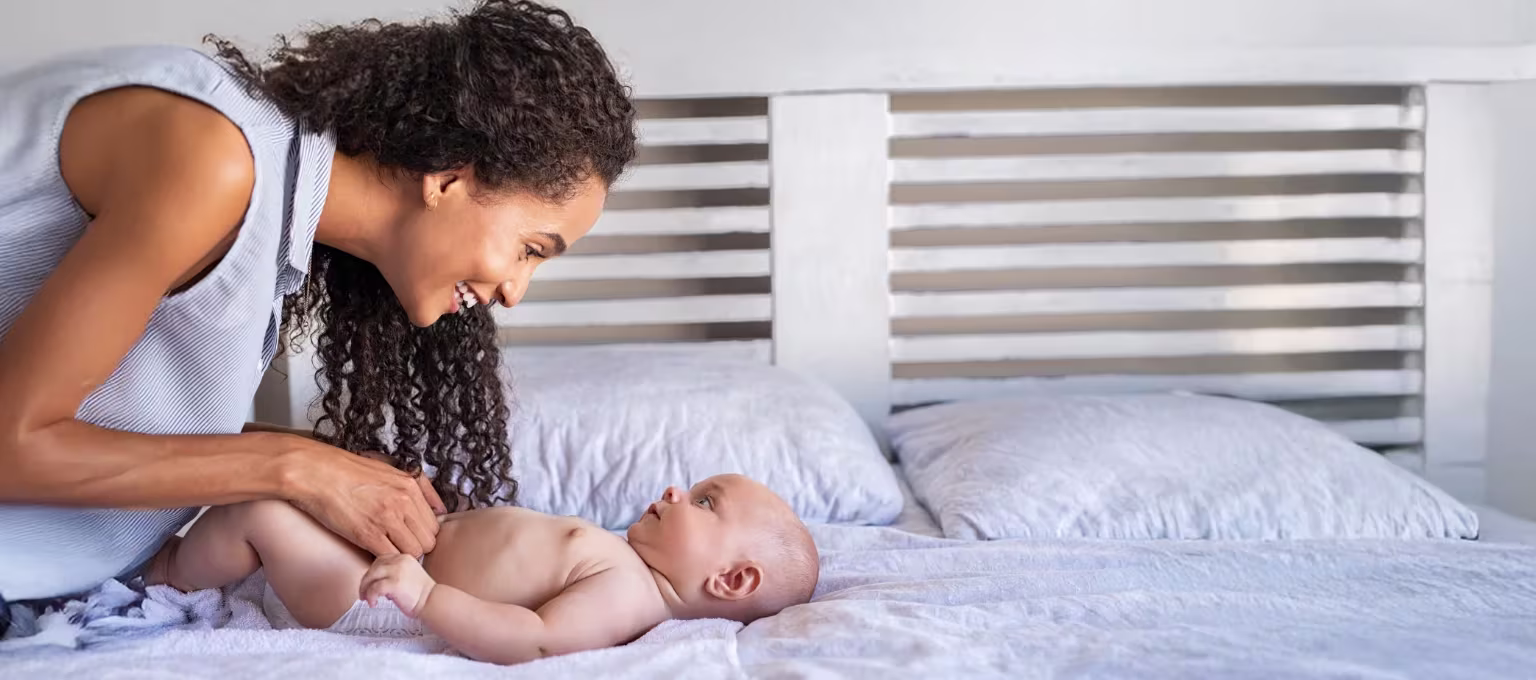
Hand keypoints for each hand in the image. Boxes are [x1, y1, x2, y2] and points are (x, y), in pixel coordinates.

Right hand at [284, 439, 446, 557]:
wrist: (315, 472)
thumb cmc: (347, 471)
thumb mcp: (389, 469)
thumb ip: (418, 486)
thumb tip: (440, 508)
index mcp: (410, 486)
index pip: (435, 524)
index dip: (422, 533)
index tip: (410, 535)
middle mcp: (403, 502)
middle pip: (428, 541)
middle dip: (415, 547)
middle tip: (398, 544)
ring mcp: (386, 518)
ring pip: (413, 553)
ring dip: (401, 555)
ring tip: (385, 548)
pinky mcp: (367, 534)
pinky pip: (390, 557)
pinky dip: (384, 559)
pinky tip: (373, 552)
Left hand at [360, 554, 436, 617]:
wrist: (432, 602)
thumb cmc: (421, 593)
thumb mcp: (408, 575)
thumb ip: (394, 573)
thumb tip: (377, 582)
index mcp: (404, 557)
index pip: (381, 560)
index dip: (373, 572)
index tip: (371, 583)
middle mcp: (400, 560)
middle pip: (374, 567)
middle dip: (366, 581)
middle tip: (363, 594)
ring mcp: (397, 571)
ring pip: (371, 576)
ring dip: (365, 589)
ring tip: (366, 599)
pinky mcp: (394, 584)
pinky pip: (374, 588)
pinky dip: (370, 596)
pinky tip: (373, 603)